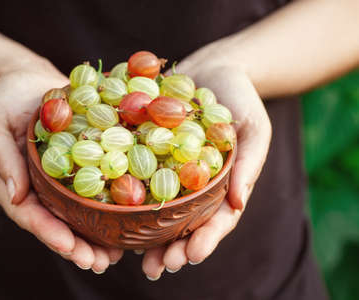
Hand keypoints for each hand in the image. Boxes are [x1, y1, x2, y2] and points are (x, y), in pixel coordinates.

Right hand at [0, 62, 122, 273]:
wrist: (29, 81)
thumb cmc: (4, 101)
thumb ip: (0, 159)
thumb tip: (15, 197)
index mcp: (15, 184)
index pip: (30, 216)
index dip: (50, 233)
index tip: (71, 248)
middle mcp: (41, 188)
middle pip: (59, 223)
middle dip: (78, 246)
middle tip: (100, 263)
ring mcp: (62, 178)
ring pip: (80, 213)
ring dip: (97, 236)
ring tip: (117, 255)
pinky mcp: (83, 164)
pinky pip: (96, 187)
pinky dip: (111, 205)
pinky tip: (130, 219)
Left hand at [142, 58, 271, 278]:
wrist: (210, 69)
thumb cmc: (239, 98)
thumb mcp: (254, 127)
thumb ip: (249, 162)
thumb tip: (240, 203)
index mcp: (223, 185)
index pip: (218, 220)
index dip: (206, 240)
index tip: (191, 257)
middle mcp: (196, 185)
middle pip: (185, 225)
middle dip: (173, 249)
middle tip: (157, 268)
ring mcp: (171, 172)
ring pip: (160, 211)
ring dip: (148, 237)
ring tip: (134, 258)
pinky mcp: (150, 155)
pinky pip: (138, 178)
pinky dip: (128, 200)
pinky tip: (112, 217)